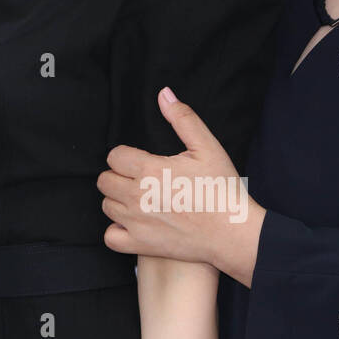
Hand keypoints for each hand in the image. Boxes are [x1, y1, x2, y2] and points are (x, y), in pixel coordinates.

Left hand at [97, 88, 263, 281]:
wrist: (234, 233)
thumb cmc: (221, 188)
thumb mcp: (207, 147)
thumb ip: (183, 118)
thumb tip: (164, 94)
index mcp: (149, 169)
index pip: (114, 156)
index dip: (127, 156)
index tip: (144, 162)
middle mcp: (137, 195)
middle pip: (105, 180)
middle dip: (120, 177)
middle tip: (142, 180)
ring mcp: (136, 222)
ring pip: (107, 206)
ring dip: (119, 201)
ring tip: (142, 200)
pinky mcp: (140, 245)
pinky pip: (111, 237)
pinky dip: (118, 230)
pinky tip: (135, 223)